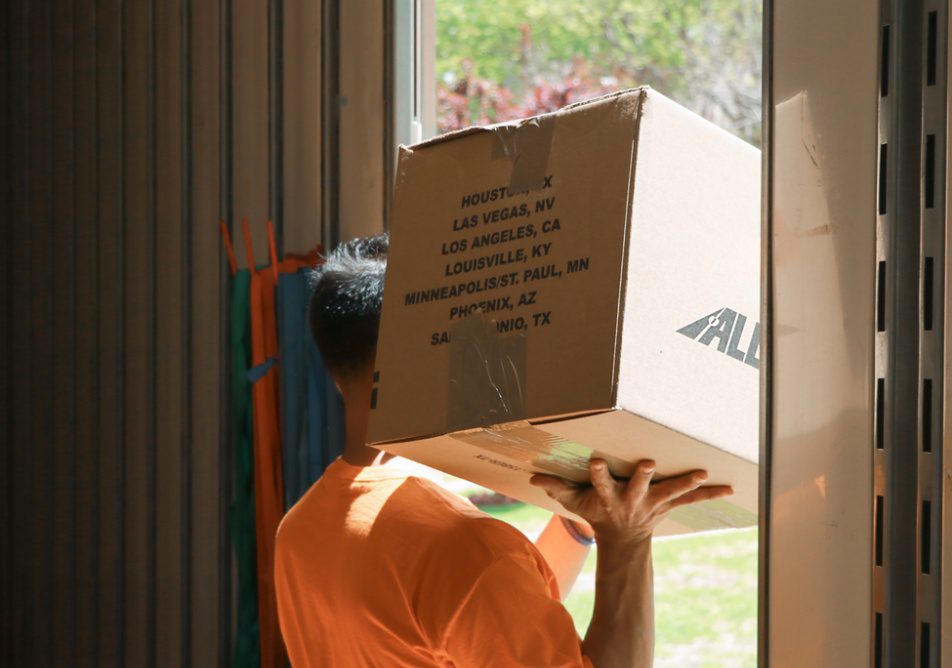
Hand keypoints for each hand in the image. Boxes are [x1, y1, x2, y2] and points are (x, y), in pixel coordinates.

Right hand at [530, 459, 732, 545]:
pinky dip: (709, 495)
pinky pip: (691, 500)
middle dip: (642, 476)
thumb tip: (532, 477)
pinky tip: (729, 489)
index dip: (598, 474)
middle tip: (648, 463)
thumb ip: (555, 488)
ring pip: (670, 493)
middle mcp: (632, 500)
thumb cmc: (595, 512)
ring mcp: (653, 503)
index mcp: (608, 497)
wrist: (622, 538)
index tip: (596, 462)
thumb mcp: (572, 503)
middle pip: (637, 486)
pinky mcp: (668, 504)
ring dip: (684, 484)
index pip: (600, 484)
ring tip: (700, 474)